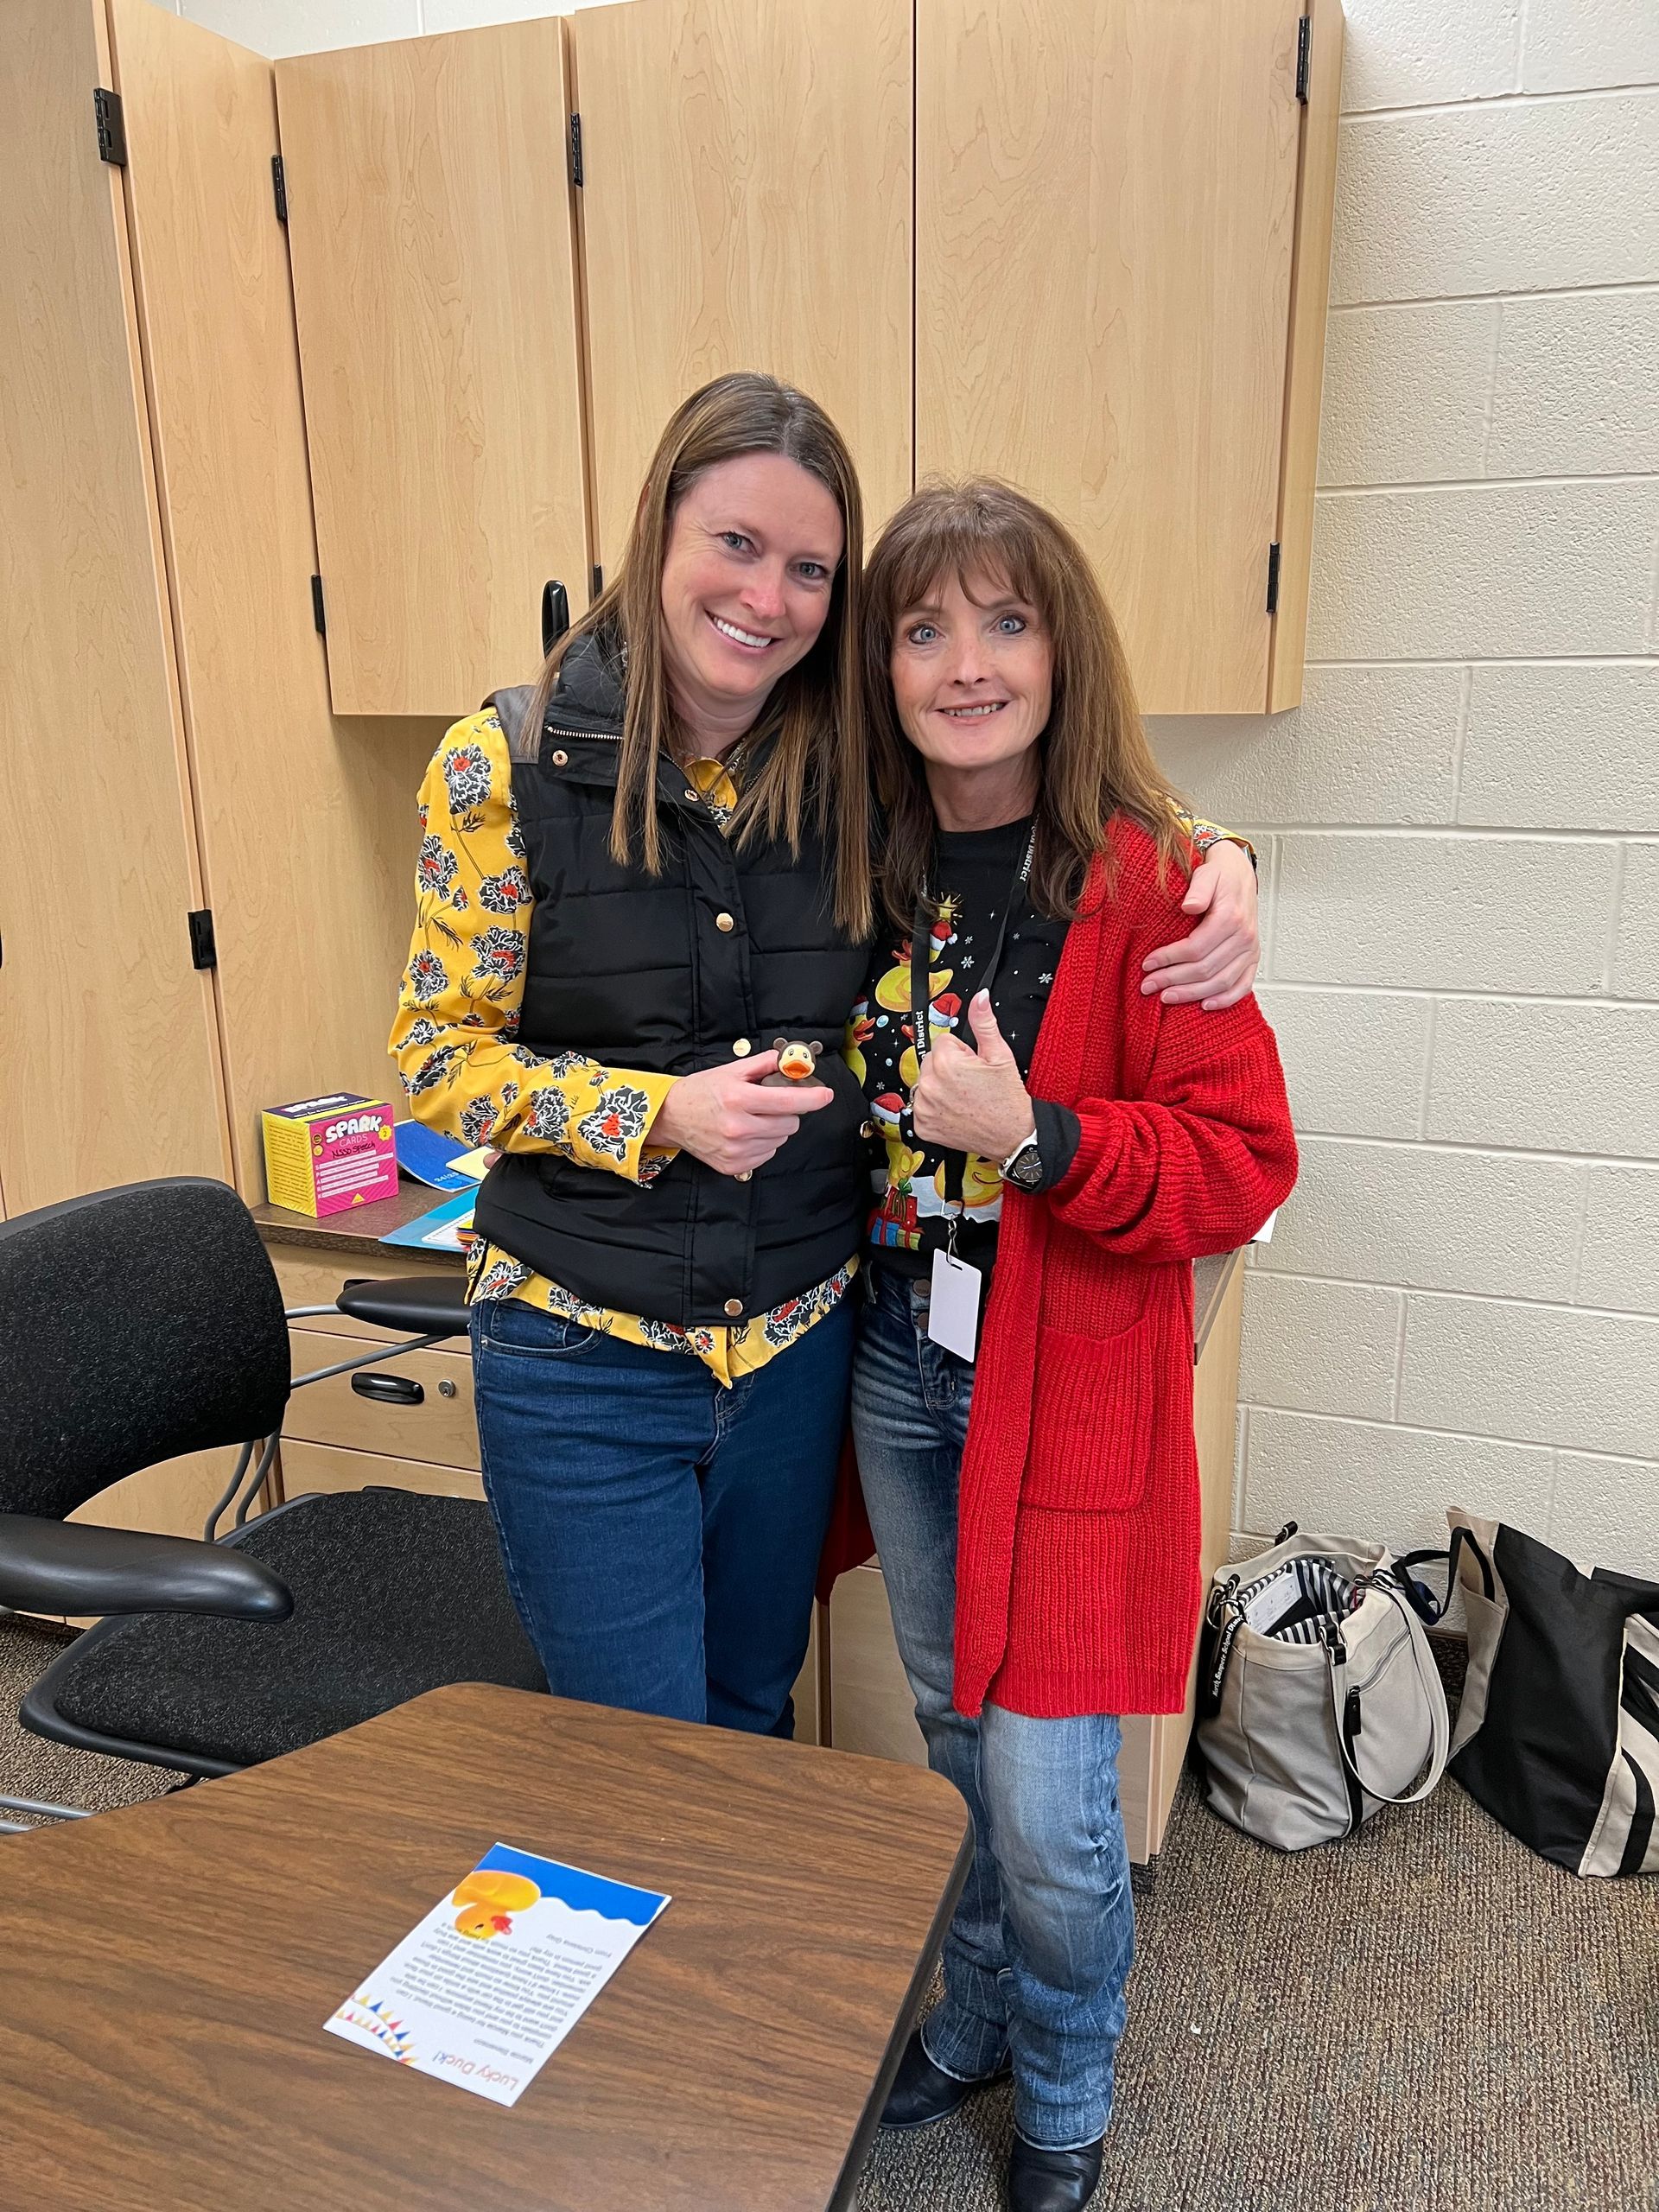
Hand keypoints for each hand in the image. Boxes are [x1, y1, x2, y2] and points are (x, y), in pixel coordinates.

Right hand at [647, 1051, 831, 1176]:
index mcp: (739, 1099)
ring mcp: (736, 1150)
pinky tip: (745, 1134)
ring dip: (774, 1128)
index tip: (825, 1095)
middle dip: (786, 1112)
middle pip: (790, 1123)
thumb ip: (764, 1064)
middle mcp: (738, 1127)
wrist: (672, 1116)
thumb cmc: (702, 1091)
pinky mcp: (734, 1165)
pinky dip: (763, 1143)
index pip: (788, 1102)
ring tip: (751, 1119)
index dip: (812, 1098)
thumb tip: (791, 1061)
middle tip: (767, 1104)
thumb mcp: (732, 1070)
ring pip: (780, 1139)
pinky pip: (767, 1154)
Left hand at [910, 993, 1033, 1159]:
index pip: (943, 1042)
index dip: (962, 1053)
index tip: (973, 1067)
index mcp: (946, 1063)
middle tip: (971, 1083)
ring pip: (926, 1082)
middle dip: (948, 1067)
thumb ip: (984, 1022)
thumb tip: (979, 998)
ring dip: (940, 1087)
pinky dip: (935, 1107)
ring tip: (963, 1097)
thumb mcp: (999, 1055)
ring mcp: (924, 1107)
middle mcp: (930, 1085)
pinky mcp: (923, 1125)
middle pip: (931, 1061)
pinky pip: (922, 1106)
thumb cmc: (1007, 1099)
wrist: (1012, 1136)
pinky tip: (954, 1111)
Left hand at [1141, 840, 1258, 1008]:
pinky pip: (1243, 986)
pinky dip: (1225, 1000)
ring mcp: (1250, 950)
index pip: (1195, 948)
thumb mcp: (1206, 872)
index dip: (1169, 959)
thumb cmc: (1220, 874)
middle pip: (1205, 969)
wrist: (1239, 874)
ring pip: (1220, 982)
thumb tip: (1189, 905)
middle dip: (1173, 980)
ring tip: (1166, 997)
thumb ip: (1198, 888)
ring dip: (1192, 993)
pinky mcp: (1253, 958)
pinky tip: (1205, 1005)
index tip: (1146, 963)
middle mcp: (1244, 937)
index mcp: (1231, 917)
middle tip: (1148, 985)